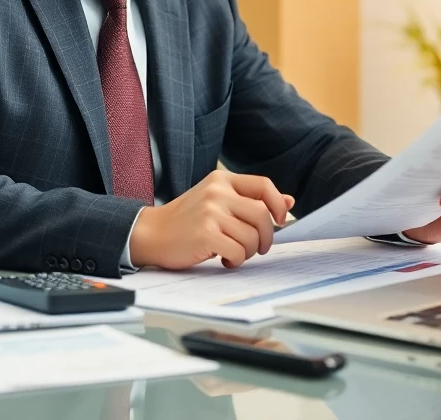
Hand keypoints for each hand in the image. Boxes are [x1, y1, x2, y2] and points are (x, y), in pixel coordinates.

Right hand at [129, 170, 294, 269]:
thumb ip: (249, 200)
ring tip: (234, 253)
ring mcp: (210, 212)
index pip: (263, 185)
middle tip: (258, 247)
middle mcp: (217, 192)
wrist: (150, 233)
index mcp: (221, 179)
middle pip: (262, 215)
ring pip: (252, 236)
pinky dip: (236, 260)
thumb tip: (289, 202)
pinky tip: (225, 260)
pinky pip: (238, 251)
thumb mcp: (217, 201)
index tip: (279, 220)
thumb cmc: (186, 220)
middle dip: (266, 236)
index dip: (278, 204)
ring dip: (248, 251)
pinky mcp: (205, 234)